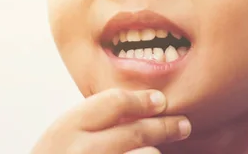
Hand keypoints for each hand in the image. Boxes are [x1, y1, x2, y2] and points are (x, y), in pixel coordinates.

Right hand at [31, 88, 190, 153]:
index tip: (161, 101)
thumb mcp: (63, 137)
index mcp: (66, 129)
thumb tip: (144, 106)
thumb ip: (94, 122)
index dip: (143, 100)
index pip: (115, 102)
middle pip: (136, 132)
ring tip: (156, 152)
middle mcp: (79, 151)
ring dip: (153, 153)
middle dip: (165, 126)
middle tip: (184, 125)